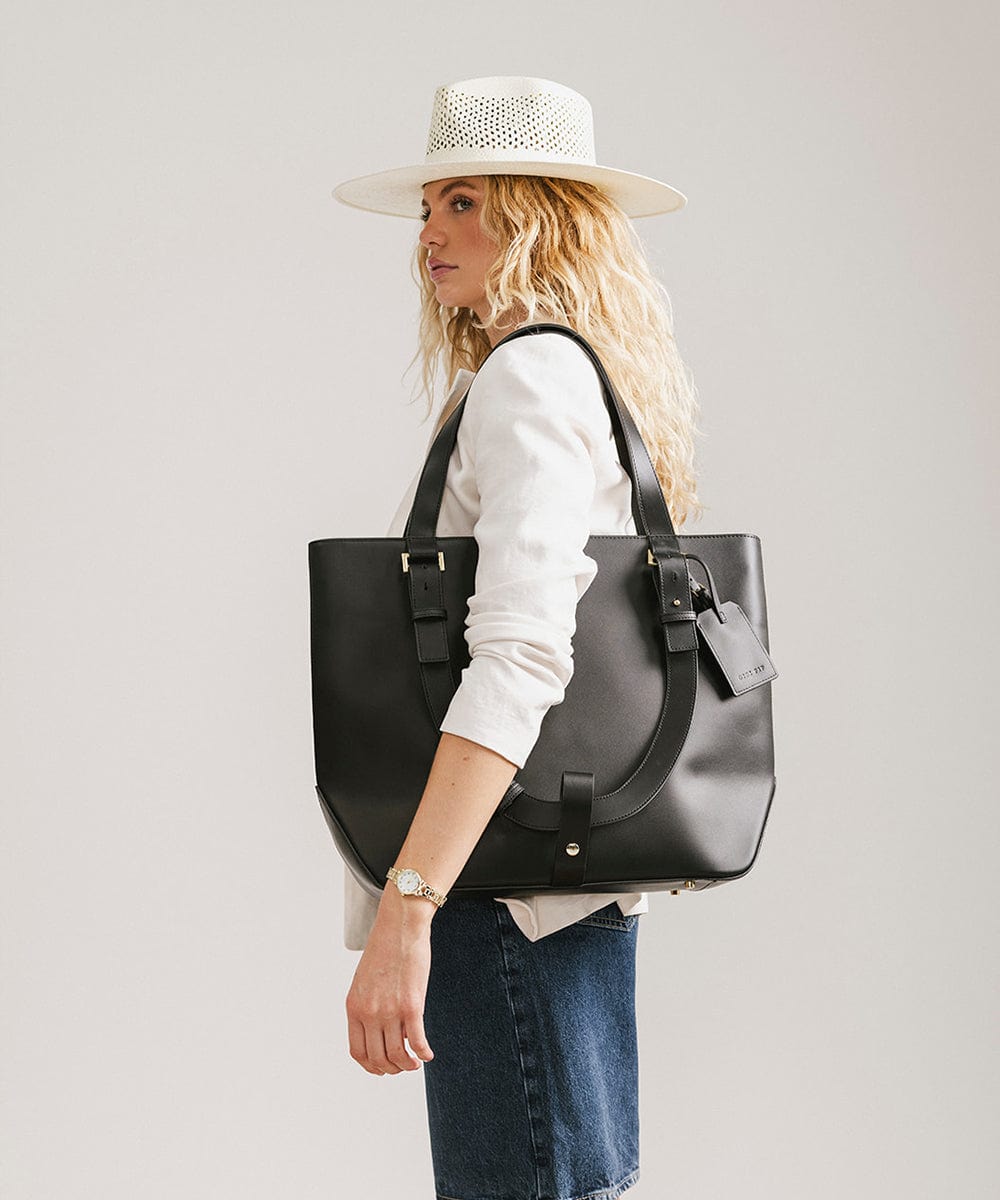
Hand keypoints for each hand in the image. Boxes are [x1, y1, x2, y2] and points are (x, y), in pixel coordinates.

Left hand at [345, 887, 435, 1074]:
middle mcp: (369, 1013)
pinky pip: (417, 1041)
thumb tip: (382, 1032)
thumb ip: (368, 1006)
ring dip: (407, 1065)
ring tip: (416, 1063)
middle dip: (392, 1069)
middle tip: (403, 1066)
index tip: (383, 1067)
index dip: (371, 1066)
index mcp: (353, 1007)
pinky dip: (423, 1053)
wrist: (400, 926)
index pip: (358, 1052)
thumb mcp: (364, 981)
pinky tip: (428, 1054)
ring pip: (397, 1055)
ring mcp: (389, 1010)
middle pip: (377, 1058)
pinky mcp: (411, 1005)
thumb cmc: (385, 949)